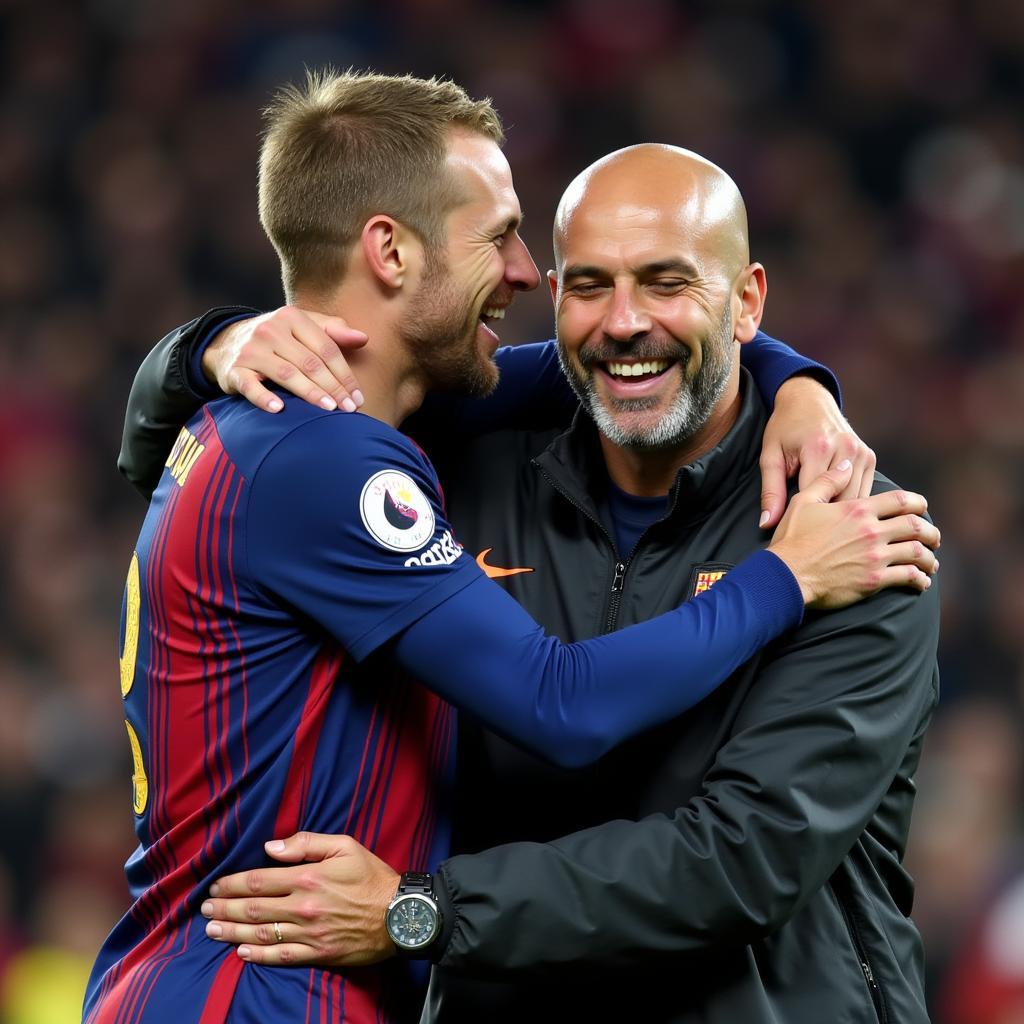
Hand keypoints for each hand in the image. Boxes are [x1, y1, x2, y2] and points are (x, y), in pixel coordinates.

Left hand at [200, 832, 399, 966]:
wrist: (401, 914)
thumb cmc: (373, 877)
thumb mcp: (345, 846)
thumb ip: (306, 843)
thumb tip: (270, 848)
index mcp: (308, 877)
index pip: (258, 881)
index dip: (232, 885)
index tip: (216, 887)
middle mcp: (304, 906)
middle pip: (253, 909)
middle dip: (224, 909)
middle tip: (204, 910)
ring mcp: (309, 933)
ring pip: (261, 934)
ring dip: (232, 932)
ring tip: (212, 930)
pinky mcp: (318, 954)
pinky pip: (281, 957)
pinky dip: (257, 956)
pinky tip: (241, 953)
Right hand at [202, 306, 368, 413]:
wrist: (228, 341)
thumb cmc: (279, 337)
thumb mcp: (304, 326)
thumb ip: (333, 331)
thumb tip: (363, 338)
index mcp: (292, 317)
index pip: (326, 349)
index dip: (345, 375)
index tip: (358, 397)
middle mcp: (270, 330)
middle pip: (310, 363)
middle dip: (333, 387)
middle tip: (349, 409)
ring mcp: (251, 350)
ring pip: (287, 374)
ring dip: (310, 393)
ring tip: (329, 409)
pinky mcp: (235, 370)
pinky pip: (251, 386)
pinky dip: (264, 398)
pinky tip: (280, 409)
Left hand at [759, 376, 875, 528]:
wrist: (808, 399)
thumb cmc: (786, 426)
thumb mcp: (770, 456)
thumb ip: (770, 491)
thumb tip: (768, 523)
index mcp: (818, 448)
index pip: (816, 498)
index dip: (804, 516)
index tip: (795, 525)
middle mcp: (845, 448)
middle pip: (840, 502)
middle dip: (825, 517)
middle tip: (809, 524)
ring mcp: (861, 452)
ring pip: (856, 499)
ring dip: (840, 511)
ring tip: (822, 516)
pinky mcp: (869, 456)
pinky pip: (864, 491)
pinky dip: (850, 500)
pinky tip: (835, 502)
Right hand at [768, 461, 939, 608]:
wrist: (786, 574)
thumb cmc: (792, 539)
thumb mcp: (803, 501)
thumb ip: (827, 481)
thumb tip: (845, 465)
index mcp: (858, 510)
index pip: (900, 500)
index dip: (917, 503)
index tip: (922, 508)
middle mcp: (871, 531)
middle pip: (915, 526)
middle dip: (930, 532)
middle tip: (933, 538)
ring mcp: (875, 556)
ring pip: (917, 552)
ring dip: (928, 557)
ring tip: (931, 562)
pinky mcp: (873, 580)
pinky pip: (907, 577)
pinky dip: (919, 579)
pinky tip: (921, 582)